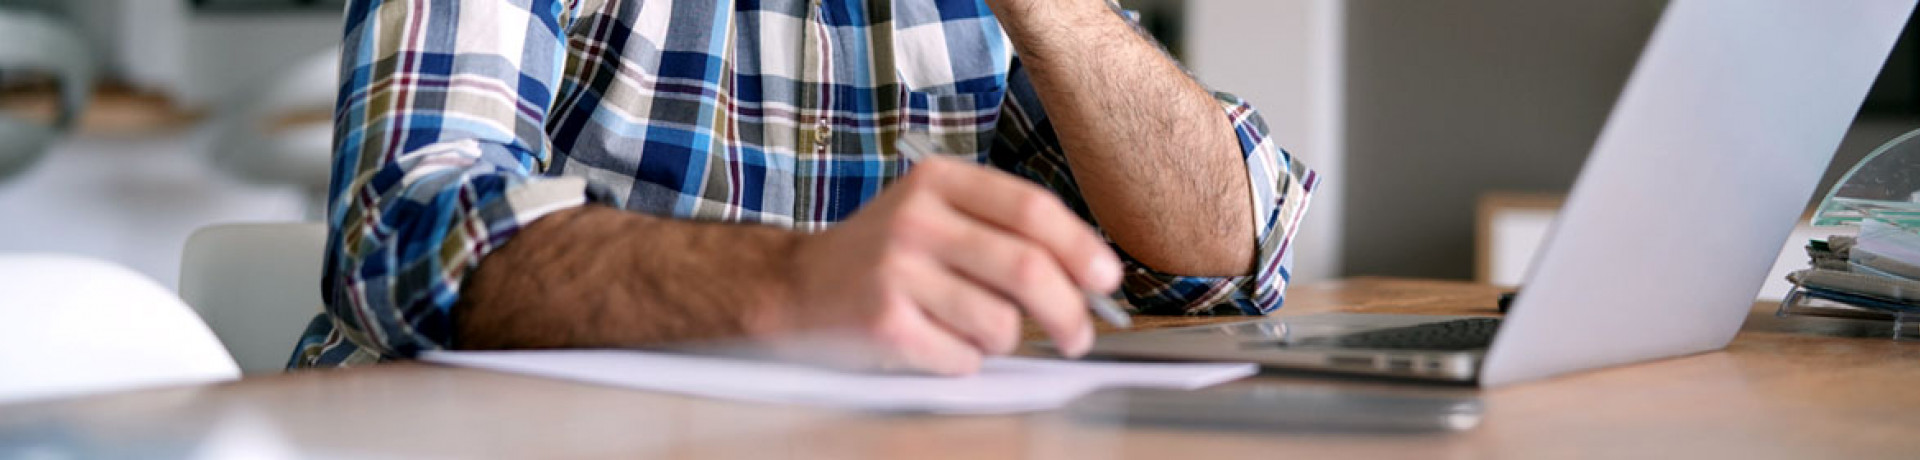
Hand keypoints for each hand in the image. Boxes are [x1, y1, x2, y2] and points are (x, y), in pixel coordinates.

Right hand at [758, 157, 1123, 374]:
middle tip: (1077, 336)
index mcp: (938, 181)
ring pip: (1000, 323)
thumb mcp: (935, 214)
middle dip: (1069, 311)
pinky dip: (964, 360)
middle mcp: (916, 219)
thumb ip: (1002, 230)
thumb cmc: (883, 255)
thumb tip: (1088, 275)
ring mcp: (896, 272)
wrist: (793, 286)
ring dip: (1005, 341)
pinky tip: (937, 343)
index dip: (1080, 247)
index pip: (1032, 209)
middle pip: (1027, 268)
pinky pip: (962, 357)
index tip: (1107, 279)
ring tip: (978, 333)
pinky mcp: (884, 324)